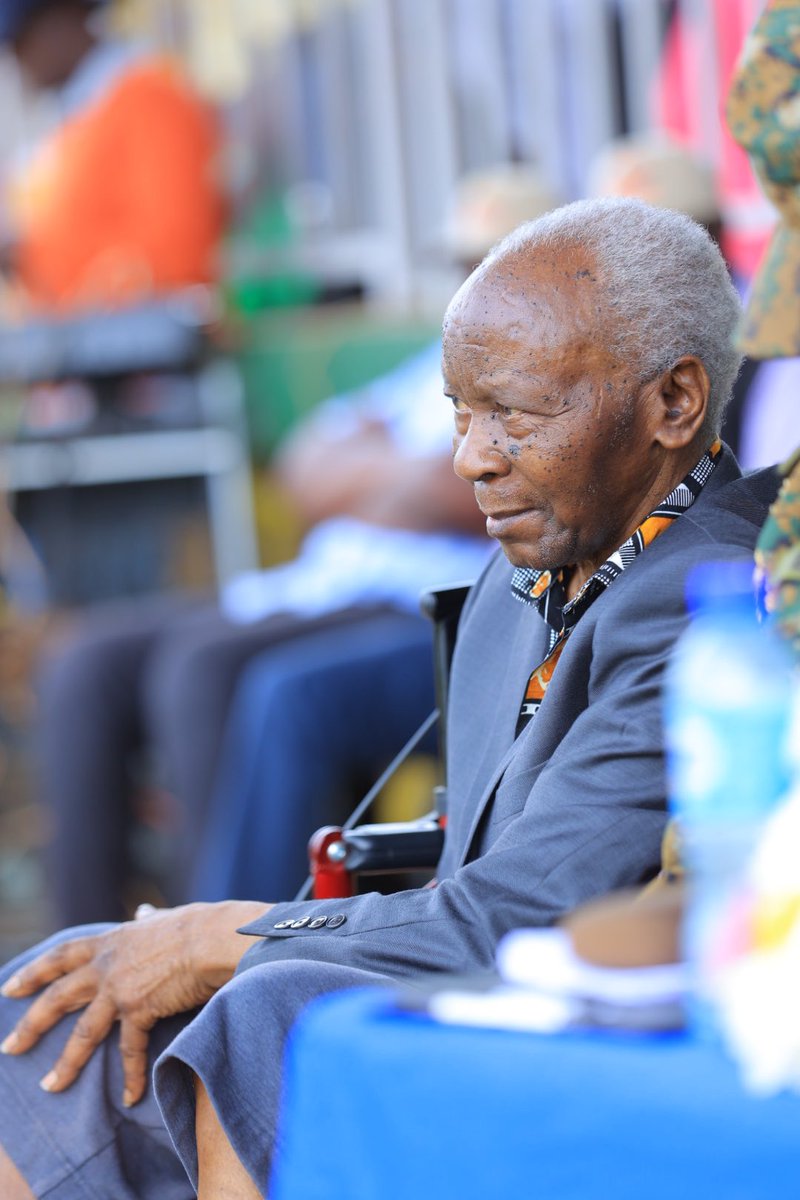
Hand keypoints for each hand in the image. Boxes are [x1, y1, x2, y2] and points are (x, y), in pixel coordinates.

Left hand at [0, 900, 269, 1105]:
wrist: (212, 939)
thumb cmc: (197, 925)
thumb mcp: (163, 919)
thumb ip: (147, 921)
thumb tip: (143, 912)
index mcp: (111, 941)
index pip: (62, 956)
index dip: (35, 972)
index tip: (10, 988)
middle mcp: (108, 965)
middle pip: (58, 996)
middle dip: (31, 1023)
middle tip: (9, 1047)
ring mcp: (120, 988)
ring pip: (83, 1032)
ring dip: (66, 1063)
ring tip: (49, 1087)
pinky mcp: (139, 1009)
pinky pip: (130, 1049)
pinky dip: (131, 1076)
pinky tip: (129, 1097)